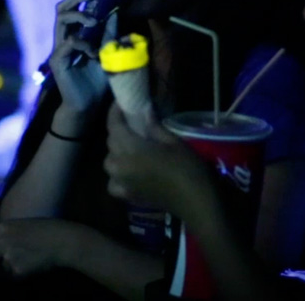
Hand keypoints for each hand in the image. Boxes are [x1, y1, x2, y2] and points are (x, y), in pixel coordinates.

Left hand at [0, 218, 81, 276]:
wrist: (64, 240)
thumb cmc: (49, 228)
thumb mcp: (25, 224)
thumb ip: (9, 235)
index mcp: (4, 227)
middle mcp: (2, 241)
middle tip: (14, 257)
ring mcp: (9, 257)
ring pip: (4, 267)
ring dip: (12, 266)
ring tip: (29, 258)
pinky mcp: (17, 269)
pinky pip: (15, 274)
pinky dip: (22, 272)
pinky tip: (34, 264)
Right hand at [48, 0, 110, 113]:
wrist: (89, 105)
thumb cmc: (98, 79)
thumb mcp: (109, 52)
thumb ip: (110, 33)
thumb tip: (116, 11)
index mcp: (76, 34)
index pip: (75, 8)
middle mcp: (64, 38)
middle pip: (62, 9)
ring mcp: (59, 49)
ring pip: (61, 21)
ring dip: (80, 17)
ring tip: (95, 21)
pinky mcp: (57, 62)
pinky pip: (66, 44)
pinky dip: (82, 44)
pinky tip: (93, 53)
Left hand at [104, 104, 212, 218]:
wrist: (195, 200)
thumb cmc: (187, 167)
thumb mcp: (173, 142)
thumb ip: (154, 127)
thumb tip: (144, 111)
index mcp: (131, 149)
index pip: (114, 126)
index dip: (114, 112)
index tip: (120, 102)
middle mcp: (121, 165)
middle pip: (111, 143)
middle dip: (118, 130)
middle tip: (131, 122)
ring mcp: (123, 183)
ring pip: (109, 163)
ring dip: (116, 152)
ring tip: (130, 146)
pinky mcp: (129, 196)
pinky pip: (113, 183)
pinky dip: (117, 175)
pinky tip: (128, 172)